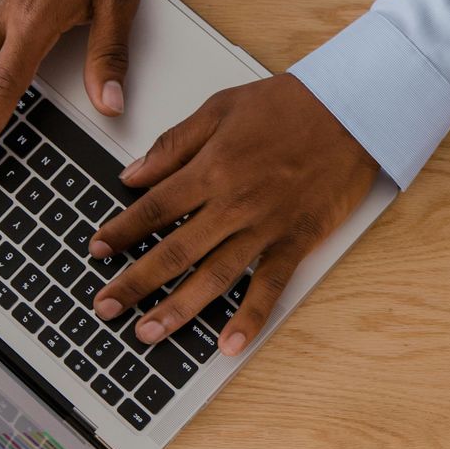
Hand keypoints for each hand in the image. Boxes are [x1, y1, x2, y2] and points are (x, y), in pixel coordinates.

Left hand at [88, 75, 379, 357]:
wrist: (352, 111)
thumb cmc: (290, 105)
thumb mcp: (221, 108)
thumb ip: (175, 144)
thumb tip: (133, 174)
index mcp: (211, 168)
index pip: (152, 208)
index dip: (120, 232)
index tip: (97, 250)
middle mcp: (234, 203)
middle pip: (173, 251)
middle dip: (135, 283)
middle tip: (106, 307)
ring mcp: (266, 227)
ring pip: (213, 277)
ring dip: (178, 309)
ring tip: (148, 334)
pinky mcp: (297, 241)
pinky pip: (270, 286)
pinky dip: (250, 318)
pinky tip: (228, 344)